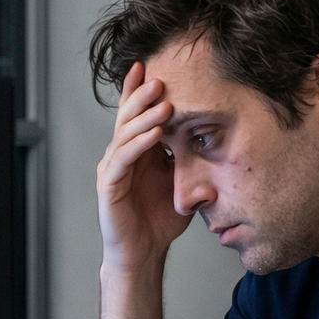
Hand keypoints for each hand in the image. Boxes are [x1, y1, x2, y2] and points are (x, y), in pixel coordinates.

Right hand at [96, 62, 191, 272]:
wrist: (143, 253)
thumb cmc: (160, 220)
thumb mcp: (180, 182)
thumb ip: (187, 159)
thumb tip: (210, 135)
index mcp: (136, 152)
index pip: (135, 115)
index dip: (138, 91)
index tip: (149, 65)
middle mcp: (120, 156)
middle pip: (128, 118)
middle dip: (142, 96)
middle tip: (160, 77)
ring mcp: (112, 170)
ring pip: (126, 135)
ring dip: (145, 117)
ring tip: (163, 102)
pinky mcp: (108, 186)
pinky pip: (123, 160)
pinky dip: (138, 144)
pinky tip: (154, 133)